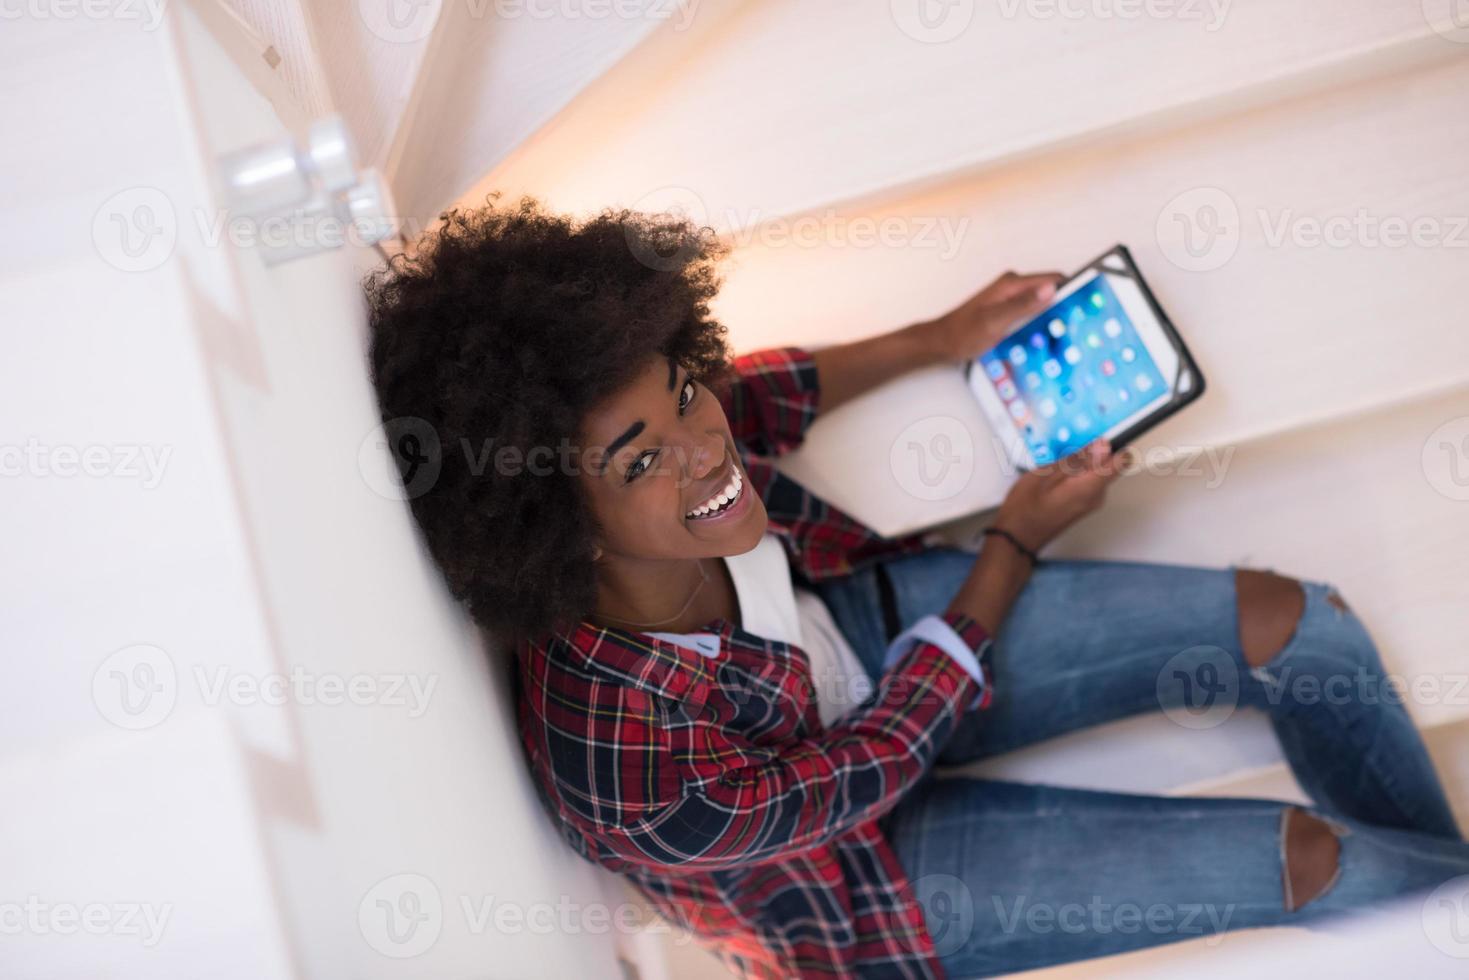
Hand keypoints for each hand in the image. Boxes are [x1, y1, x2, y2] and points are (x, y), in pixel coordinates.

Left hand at [919, 271, 1064, 361]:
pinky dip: (1041, 320)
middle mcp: (1012, 286)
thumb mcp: (996, 321)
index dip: (1073, 288)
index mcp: (1012, 284)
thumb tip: (1050, 290)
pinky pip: (1032, 310)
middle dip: (1065, 303)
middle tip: (1077, 323)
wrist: (942, 343)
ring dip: (1053, 313)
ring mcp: (1010, 297)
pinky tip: (1043, 335)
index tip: (1087, 300)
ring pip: (1042, 301)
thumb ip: (1023, 305)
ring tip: (1063, 332)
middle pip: (1050, 289)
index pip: (1054, 278)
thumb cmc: (963, 333)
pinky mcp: (1008, 309)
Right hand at [992, 439, 1130, 552]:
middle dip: (1090, 454)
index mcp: (1091, 487)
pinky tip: (1053, 477)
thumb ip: (1077, 459)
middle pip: (1108, 466)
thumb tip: (1101, 445)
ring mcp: (1090, 502)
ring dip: (1078, 465)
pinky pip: (1087, 483)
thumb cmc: (1026, 509)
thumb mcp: (1046, 474)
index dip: (1113, 445)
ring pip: (1096, 473)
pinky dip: (1074, 475)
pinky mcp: (1082, 505)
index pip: (1122, 461)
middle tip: (1064, 453)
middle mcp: (1096, 496)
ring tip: (1053, 466)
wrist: (1018, 536)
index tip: (1097, 439)